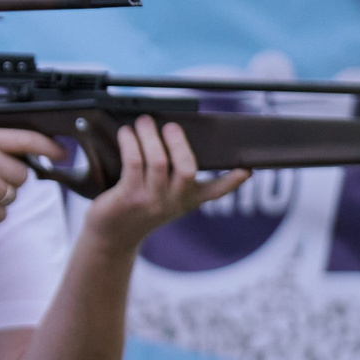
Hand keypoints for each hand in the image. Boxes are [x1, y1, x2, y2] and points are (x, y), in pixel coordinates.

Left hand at [80, 119, 250, 252]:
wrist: (112, 238)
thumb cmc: (137, 208)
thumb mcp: (164, 197)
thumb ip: (174, 174)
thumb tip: (173, 132)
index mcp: (187, 200)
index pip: (215, 191)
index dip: (232, 180)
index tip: (246, 169)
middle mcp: (173, 201)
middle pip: (187, 169)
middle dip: (178, 142)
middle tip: (171, 125)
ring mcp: (151, 201)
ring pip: (158, 161)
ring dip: (150, 136)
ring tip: (144, 121)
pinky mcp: (128, 197)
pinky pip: (133, 163)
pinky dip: (130, 143)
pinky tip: (126, 133)